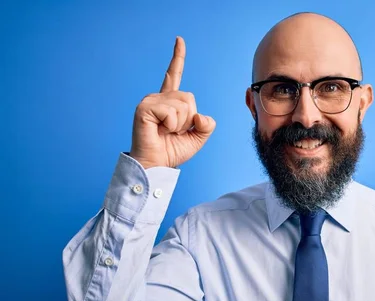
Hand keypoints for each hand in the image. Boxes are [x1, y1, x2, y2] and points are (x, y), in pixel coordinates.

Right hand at [130, 36, 215, 168]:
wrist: (157, 164)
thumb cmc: (173, 150)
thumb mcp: (198, 137)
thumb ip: (207, 124)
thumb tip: (200, 116)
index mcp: (170, 101)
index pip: (175, 75)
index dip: (178, 57)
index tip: (179, 39)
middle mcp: (159, 97)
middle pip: (189, 97)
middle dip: (188, 119)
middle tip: (174, 131)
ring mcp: (150, 101)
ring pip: (182, 105)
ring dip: (180, 124)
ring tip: (166, 131)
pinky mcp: (144, 108)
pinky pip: (171, 112)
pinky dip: (172, 125)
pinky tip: (160, 130)